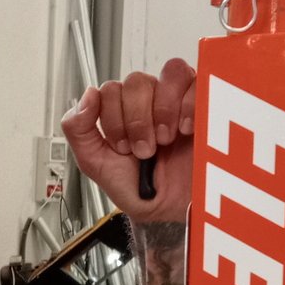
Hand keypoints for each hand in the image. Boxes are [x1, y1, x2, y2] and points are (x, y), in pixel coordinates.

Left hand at [59, 58, 194, 222]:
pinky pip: (196, 81)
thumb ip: (78, 130)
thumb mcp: (96, 164)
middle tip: (144, 149)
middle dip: (136, 121)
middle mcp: (149, 101)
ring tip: (165, 139)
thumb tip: (86, 95)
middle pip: (136, 82)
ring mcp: (177, 99)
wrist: (170, 210)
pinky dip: (189, 106)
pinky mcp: (205, 102)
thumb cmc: (138, 188)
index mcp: (121, 111)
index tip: (122, 147)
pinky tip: (185, 130)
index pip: (110, 89)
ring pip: (167, 74)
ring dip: (163, 111)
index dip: (113, 119)